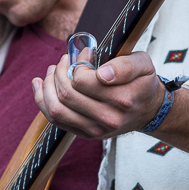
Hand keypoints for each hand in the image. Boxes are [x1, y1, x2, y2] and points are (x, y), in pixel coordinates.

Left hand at [31, 51, 164, 138]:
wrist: (148, 110)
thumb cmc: (142, 82)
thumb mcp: (143, 64)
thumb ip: (125, 65)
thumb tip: (102, 73)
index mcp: (122, 99)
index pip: (82, 82)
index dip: (76, 64)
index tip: (83, 55)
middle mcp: (108, 119)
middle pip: (66, 95)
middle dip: (59, 72)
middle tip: (64, 60)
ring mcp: (95, 130)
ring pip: (56, 110)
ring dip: (47, 86)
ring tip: (52, 71)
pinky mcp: (85, 134)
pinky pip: (55, 120)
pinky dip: (42, 100)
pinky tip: (40, 84)